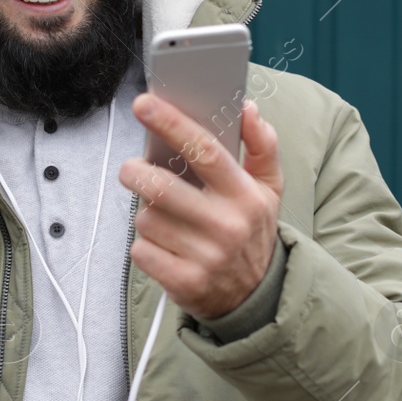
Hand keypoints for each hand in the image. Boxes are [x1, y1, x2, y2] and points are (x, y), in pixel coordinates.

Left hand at [118, 94, 283, 319]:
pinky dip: (145, 247)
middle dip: (136, 173)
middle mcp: (227, 224)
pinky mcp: (185, 282)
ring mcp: (206, 256)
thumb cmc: (251, 230)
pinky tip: (165, 248)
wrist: (254, 295)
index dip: (171, 124)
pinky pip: (142, 250)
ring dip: (146, 215)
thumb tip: (248, 109)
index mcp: (244, 194)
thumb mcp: (268, 188)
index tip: (145, 105)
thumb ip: (261, 145)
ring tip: (165, 219)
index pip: (204, 150)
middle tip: (132, 170)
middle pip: (162, 187)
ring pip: (147, 219)